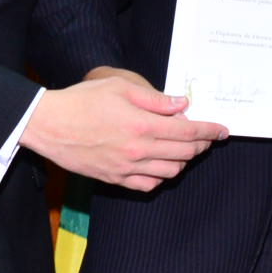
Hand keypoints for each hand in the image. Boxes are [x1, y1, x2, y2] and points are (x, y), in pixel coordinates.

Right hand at [19, 68, 227, 190]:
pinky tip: (161, 163)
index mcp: (143, 125)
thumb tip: (182, 105)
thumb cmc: (82, 100)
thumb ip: (156, 99)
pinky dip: (162, 175)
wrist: (49, 125)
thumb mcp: (120, 87)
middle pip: (184, 153)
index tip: (223, 131)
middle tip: (205, 136)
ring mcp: (127, 168)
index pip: (189, 132)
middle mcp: (139, 151)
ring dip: (184, 160)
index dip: (210, 131)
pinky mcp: (115, 179)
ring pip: (171, 171)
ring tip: (184, 148)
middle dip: (201, 144)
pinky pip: (149, 184)